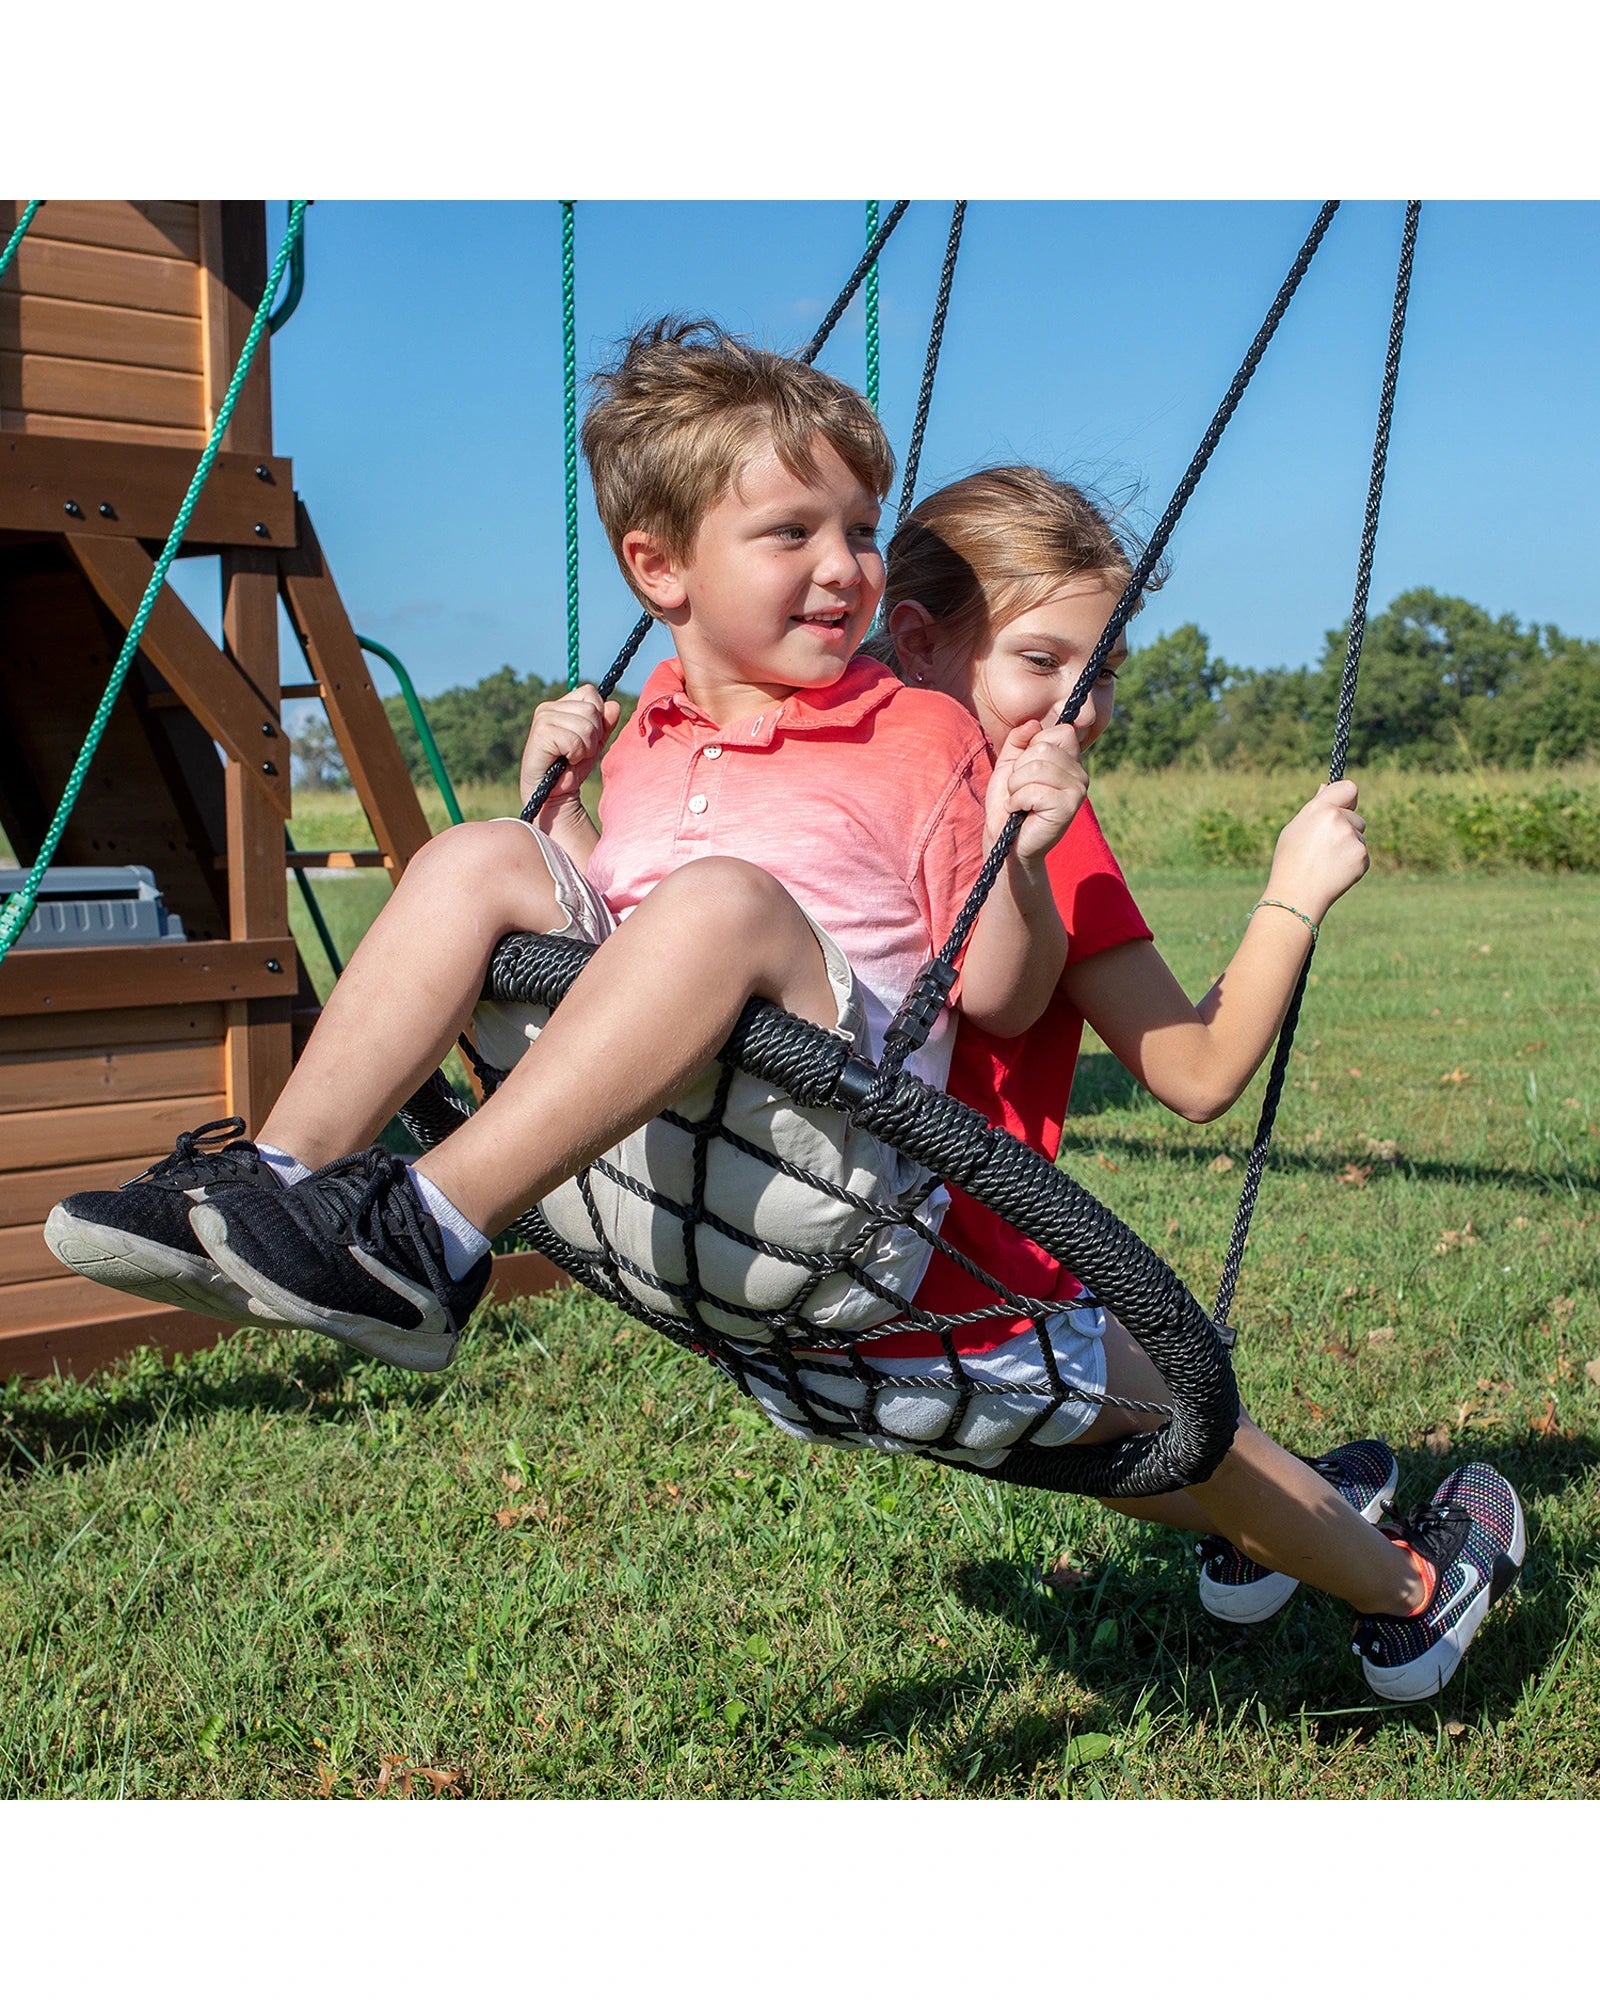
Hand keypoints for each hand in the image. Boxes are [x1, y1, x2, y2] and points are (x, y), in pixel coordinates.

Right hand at [520, 685, 621, 805]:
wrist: (554, 796)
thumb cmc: (572, 769)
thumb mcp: (594, 743)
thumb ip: (605, 724)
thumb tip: (614, 705)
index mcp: (560, 705)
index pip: (591, 694)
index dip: (598, 718)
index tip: (587, 739)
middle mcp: (548, 708)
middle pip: (592, 709)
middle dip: (593, 736)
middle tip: (579, 752)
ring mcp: (543, 718)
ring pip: (586, 725)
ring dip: (585, 748)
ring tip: (572, 758)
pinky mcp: (541, 734)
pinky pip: (575, 740)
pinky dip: (576, 755)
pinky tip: (565, 761)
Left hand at [986, 718, 1088, 860]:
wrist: (1007, 842)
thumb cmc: (1009, 803)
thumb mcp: (1009, 764)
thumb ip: (1019, 740)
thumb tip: (1033, 724)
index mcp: (1070, 761)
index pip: (1061, 731)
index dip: (1034, 745)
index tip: (1026, 769)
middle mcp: (1080, 773)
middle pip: (1043, 747)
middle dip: (1019, 769)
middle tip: (1019, 790)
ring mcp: (1078, 790)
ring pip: (1037, 768)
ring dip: (1016, 786)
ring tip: (1018, 801)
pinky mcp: (1068, 807)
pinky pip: (1034, 790)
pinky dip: (1017, 801)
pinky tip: (1020, 812)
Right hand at [1266, 780, 1368, 920]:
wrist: (1296, 895)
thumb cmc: (1290, 862)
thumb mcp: (1295, 829)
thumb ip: (1315, 808)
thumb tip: (1327, 786)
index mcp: (1319, 809)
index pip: (1349, 788)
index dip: (1348, 798)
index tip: (1345, 806)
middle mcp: (1337, 819)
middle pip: (1356, 817)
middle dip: (1346, 829)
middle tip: (1324, 848)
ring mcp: (1352, 838)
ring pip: (1359, 836)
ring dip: (1349, 846)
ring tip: (1326, 863)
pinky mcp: (1362, 856)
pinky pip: (1362, 854)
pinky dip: (1352, 863)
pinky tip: (1335, 872)